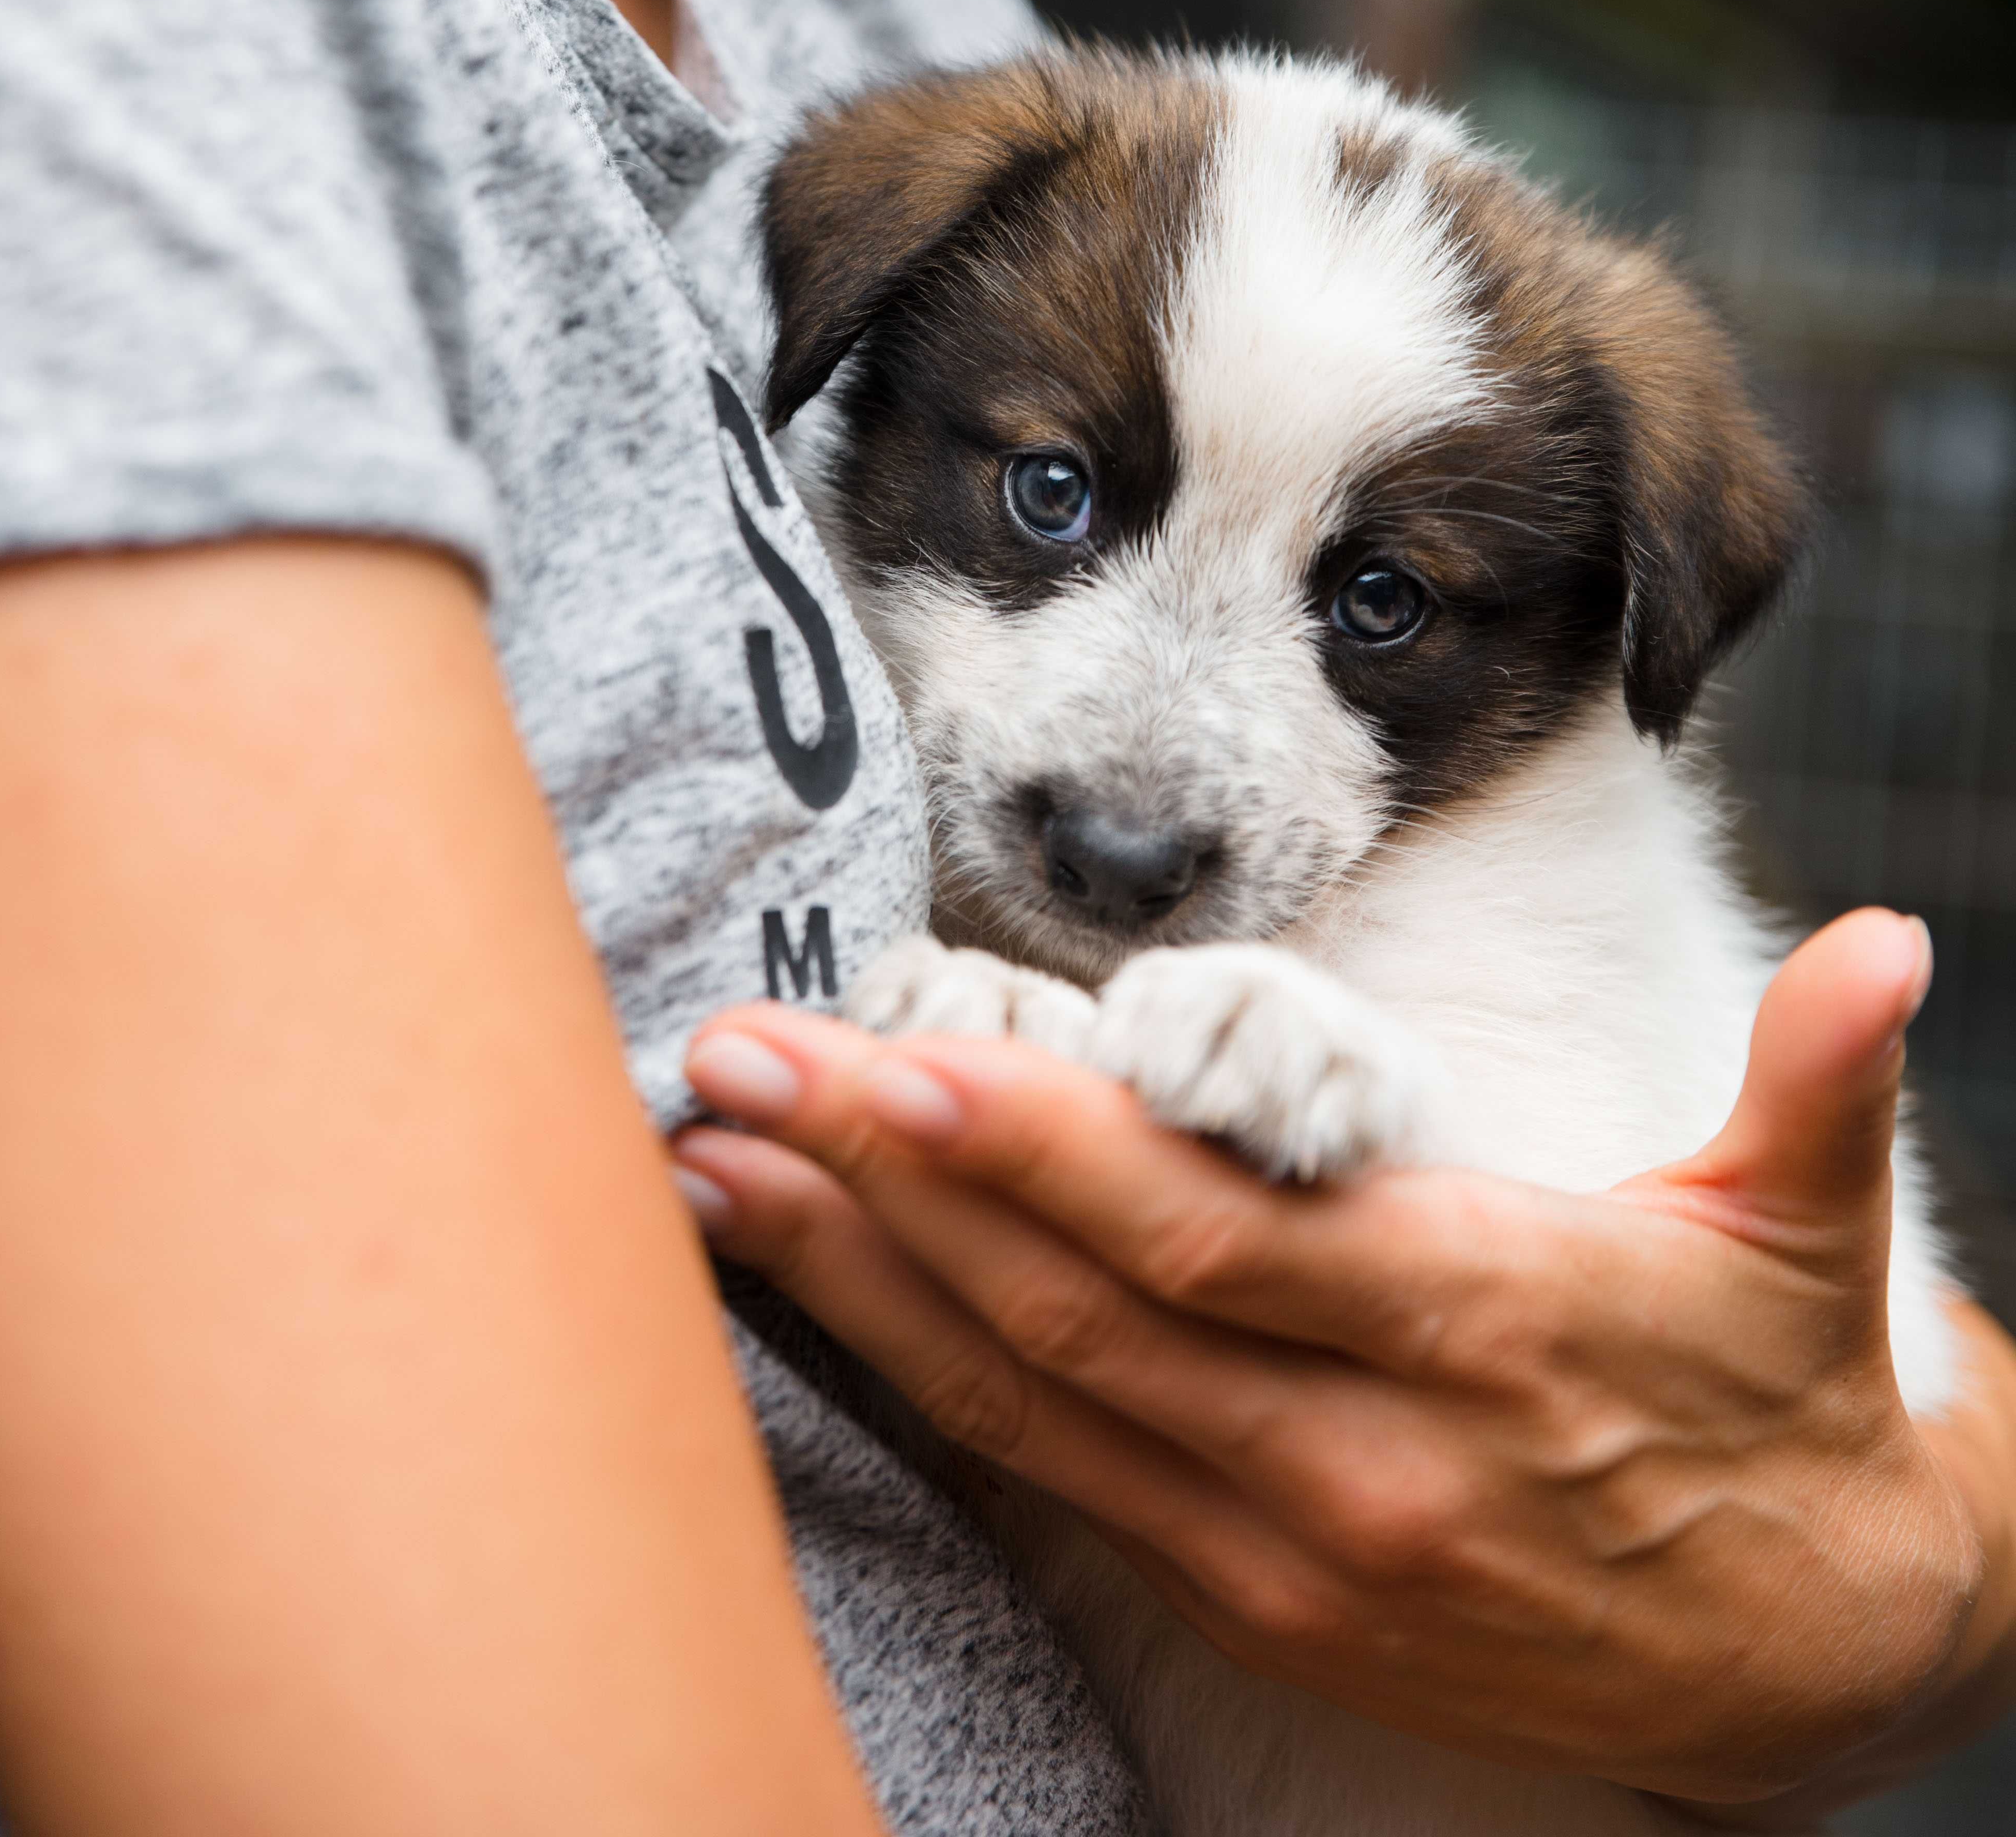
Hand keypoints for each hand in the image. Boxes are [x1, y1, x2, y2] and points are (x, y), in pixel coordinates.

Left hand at [675, 911, 2015, 1821]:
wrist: (1809, 1657)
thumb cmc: (1780, 1397)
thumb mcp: (1814, 1246)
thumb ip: (1821, 1088)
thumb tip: (1897, 948)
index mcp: (1468, 1320)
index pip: (1209, 1228)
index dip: (1045, 1148)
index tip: (900, 1052)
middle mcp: (1350, 1446)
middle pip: (1072, 1303)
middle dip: (882, 1181)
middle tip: (722, 1067)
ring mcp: (1284, 1538)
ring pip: (1028, 1397)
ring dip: (856, 1280)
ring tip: (707, 1168)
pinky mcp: (1255, 1591)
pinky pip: (1051, 1478)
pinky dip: (918, 1383)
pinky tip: (813, 1300)